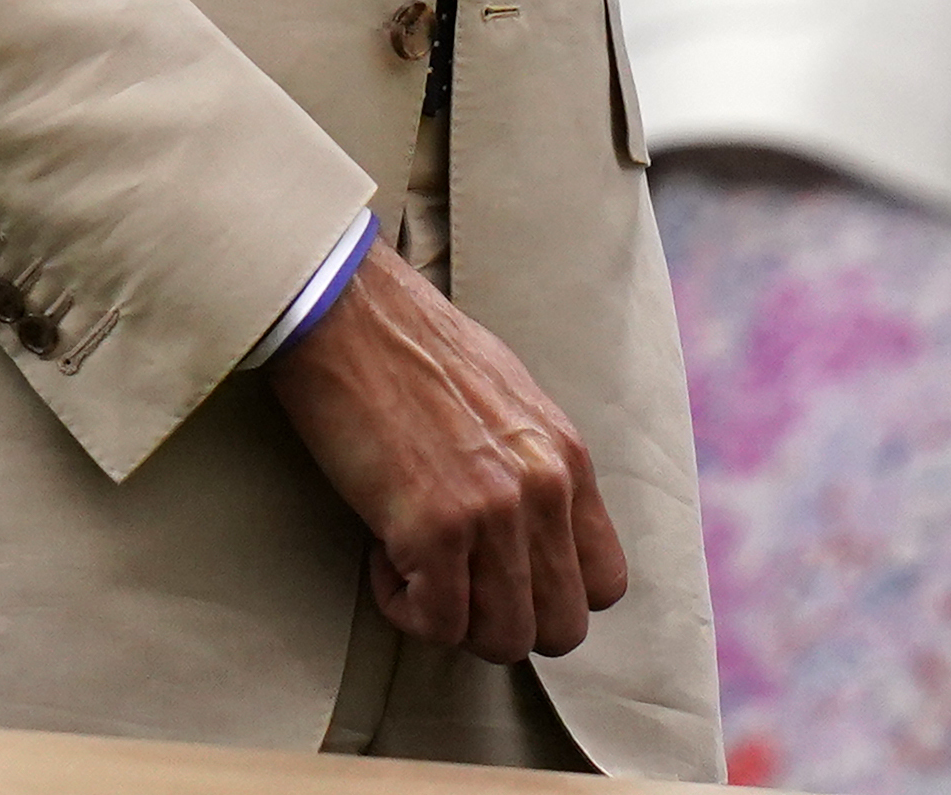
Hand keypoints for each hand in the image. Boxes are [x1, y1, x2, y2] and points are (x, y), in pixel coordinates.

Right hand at [265, 239, 633, 664]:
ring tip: (414, 569)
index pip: (605, 584)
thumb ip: (533, 465)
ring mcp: (493, 512)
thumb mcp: (508, 398)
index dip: (551, 597)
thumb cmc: (411, 346)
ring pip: (505, 640)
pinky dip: (404, 608)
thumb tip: (526, 534)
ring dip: (453, 622)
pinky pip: (437, 623)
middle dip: (502, 623)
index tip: (501, 576)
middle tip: (453, 584)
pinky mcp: (433, 527)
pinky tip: (381, 558)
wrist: (345, 310)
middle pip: (561, 628)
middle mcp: (544, 490)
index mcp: (567, 458)